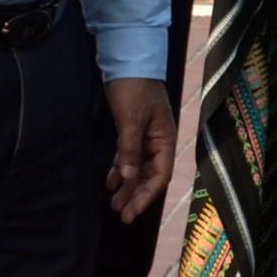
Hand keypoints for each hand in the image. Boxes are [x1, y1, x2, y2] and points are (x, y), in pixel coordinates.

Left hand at [103, 77, 172, 222]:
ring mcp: (146, 137)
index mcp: (165, 139)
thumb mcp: (131, 119)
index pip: (161, 175)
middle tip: (121, 215)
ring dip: (127, 186)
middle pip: (150, 176)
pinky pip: (129, 157)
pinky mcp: (132, 131)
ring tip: (114, 204)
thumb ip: (130, 149)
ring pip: (138, 169)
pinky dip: (121, 170)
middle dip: (136, 196)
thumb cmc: (134, 89)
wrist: (128, 61)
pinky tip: (111, 182)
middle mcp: (159, 141)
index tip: (131, 211)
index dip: (147, 195)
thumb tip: (129, 178)